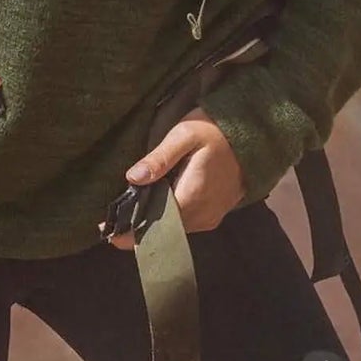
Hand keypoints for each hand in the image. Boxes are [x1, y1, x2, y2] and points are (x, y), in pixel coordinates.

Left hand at [105, 108, 244, 249]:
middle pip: (163, 230)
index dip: (129, 229)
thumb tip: (132, 178)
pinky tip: (153, 205)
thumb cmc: (216, 130)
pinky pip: (186, 223)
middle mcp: (203, 215)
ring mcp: (210, 217)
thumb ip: (159, 158)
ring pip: (174, 229)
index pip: (155, 224)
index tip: (105, 230)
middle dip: (137, 226)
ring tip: (127, 212)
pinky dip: (168, 218)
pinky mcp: (214, 214)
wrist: (255, 135)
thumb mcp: (184, 134)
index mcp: (193, 197)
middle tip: (109, 221)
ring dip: (153, 222)